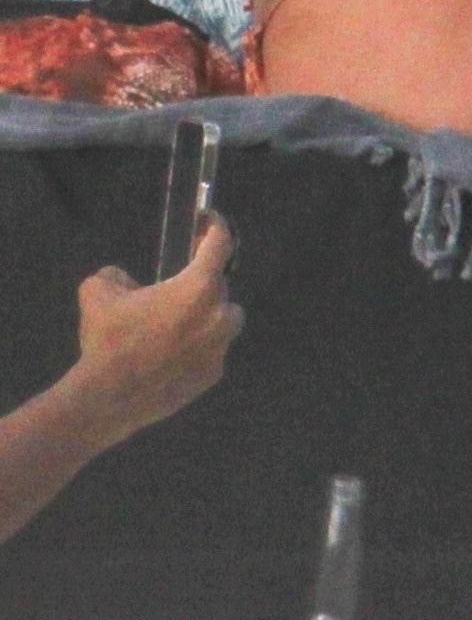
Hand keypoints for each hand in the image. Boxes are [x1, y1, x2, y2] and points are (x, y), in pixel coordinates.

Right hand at [69, 214, 242, 449]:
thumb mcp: (99, 291)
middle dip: (201, 282)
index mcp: (199, 287)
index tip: (209, 221)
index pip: (220, 244)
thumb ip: (118, 275)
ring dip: (208, 314)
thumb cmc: (108, 340)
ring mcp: (220, 347)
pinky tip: (172, 353)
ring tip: (177, 322)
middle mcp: (219, 315)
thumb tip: (125, 280)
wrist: (108, 399)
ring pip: (224, 319)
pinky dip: (199, 346)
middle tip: (175, 289)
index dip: (216, 226)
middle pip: (220, 286)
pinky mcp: (214, 375)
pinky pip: (213, 349)